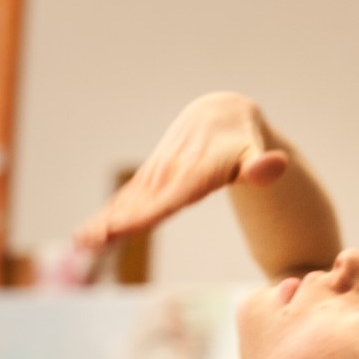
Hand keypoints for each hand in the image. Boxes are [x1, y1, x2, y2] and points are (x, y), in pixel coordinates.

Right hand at [74, 93, 289, 247]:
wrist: (218, 115)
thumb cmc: (242, 143)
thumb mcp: (254, 152)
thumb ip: (261, 166)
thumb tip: (276, 166)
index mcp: (195, 174)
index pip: (169, 198)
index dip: (146, 213)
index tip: (124, 227)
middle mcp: (170, 175)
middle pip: (140, 204)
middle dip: (116, 222)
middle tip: (91, 242)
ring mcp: (156, 177)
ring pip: (126, 203)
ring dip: (103, 221)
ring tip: (81, 242)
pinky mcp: (149, 180)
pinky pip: (125, 200)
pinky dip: (105, 216)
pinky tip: (85, 236)